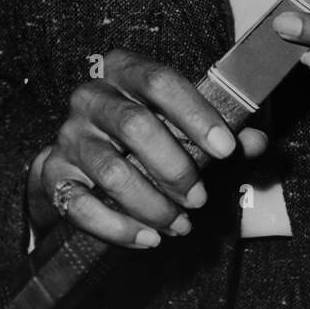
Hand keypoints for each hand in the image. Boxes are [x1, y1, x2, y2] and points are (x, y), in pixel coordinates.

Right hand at [29, 49, 266, 247]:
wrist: (83, 157)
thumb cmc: (146, 134)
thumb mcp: (183, 124)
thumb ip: (222, 132)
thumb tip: (257, 141)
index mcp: (124, 69)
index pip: (160, 81)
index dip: (196, 114)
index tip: (227, 150)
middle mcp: (91, 96)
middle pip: (135, 126)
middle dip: (176, 169)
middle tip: (201, 198)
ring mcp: (68, 134)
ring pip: (112, 171)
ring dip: (153, 205)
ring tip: (181, 224)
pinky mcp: (52, 173)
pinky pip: (82, 205)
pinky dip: (120, 228)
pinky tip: (149, 239)